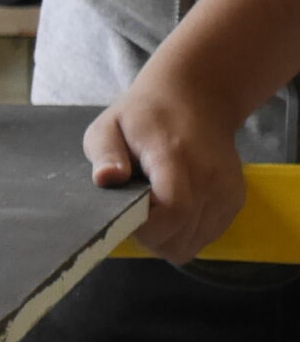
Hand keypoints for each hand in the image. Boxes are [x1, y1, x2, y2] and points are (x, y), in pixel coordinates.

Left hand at [83, 69, 245, 265]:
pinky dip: (187, 232)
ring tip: (154, 207)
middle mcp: (210, 178)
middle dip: (151, 236)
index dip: (145, 228)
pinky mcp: (236, 199)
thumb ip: (105, 154)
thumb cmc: (144, 115)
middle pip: (182, 238)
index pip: (172, 212)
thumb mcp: (108, 126)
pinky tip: (173, 208)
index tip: (124, 217)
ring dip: (169, 237)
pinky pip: (208, 236)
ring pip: (194, 244)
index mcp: (175, 157)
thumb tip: (106, 179)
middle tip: (134, 211)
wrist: (197, 98)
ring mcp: (228, 190)